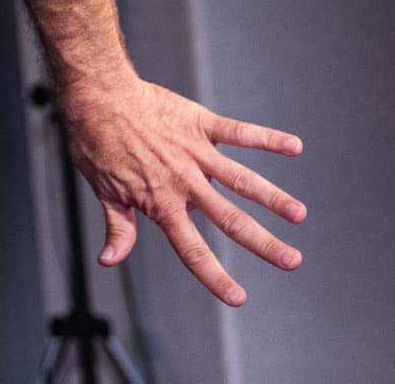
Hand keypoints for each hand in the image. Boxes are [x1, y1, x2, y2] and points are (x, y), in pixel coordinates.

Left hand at [62, 80, 305, 306]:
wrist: (97, 97)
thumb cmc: (96, 143)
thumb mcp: (103, 191)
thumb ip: (118, 227)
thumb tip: (109, 261)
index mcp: (161, 204)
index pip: (192, 250)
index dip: (215, 276)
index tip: (238, 298)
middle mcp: (184, 182)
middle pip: (230, 219)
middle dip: (264, 243)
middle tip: (291, 261)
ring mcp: (195, 152)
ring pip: (242, 179)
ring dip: (273, 198)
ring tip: (298, 214)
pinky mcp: (200, 124)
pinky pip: (240, 133)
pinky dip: (268, 139)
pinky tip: (295, 146)